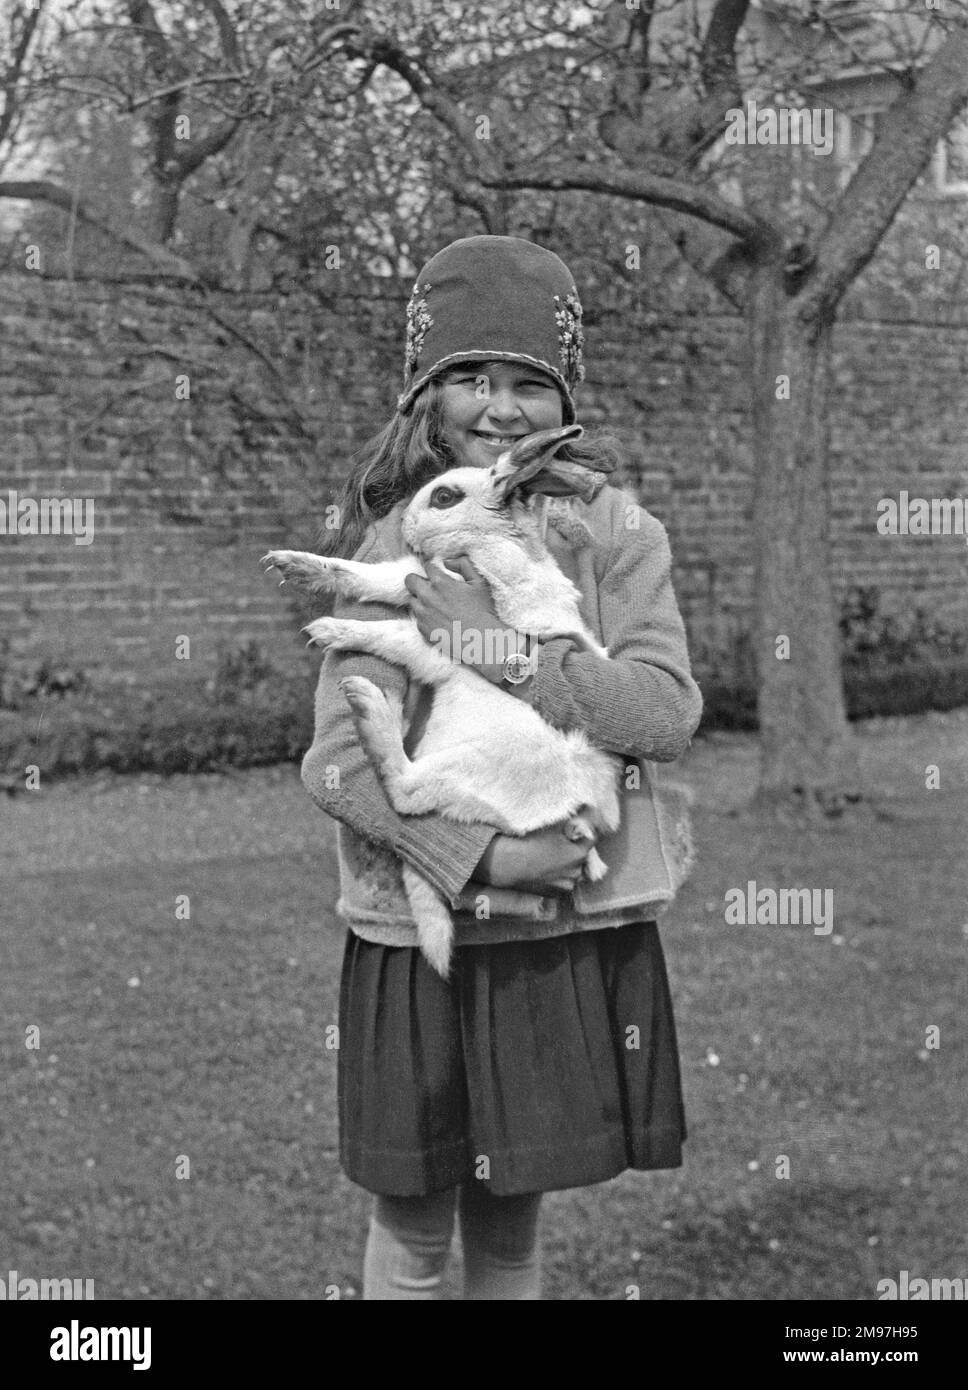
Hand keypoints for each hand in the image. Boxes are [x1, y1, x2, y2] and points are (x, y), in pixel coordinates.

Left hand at [404, 555, 512, 682]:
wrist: (482, 641)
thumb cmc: (484, 611)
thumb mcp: (480, 582)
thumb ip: (463, 564)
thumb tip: (447, 562)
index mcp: (441, 583)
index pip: (427, 566)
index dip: (434, 568)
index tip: (439, 573)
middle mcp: (428, 597)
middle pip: (410, 580)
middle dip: (418, 580)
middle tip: (430, 586)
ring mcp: (423, 614)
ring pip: (412, 600)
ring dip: (420, 599)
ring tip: (436, 605)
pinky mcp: (422, 629)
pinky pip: (417, 617)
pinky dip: (424, 616)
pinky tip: (439, 619)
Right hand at [473, 818, 599, 892]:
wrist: (508, 864)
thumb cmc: (531, 841)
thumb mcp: (555, 825)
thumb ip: (576, 819)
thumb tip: (591, 809)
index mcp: (579, 854)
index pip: (593, 837)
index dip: (587, 829)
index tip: (581, 824)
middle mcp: (576, 873)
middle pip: (582, 857)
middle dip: (576, 849)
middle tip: (562, 841)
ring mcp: (565, 886)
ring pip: (572, 872)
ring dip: (568, 865)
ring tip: (551, 856)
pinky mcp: (554, 895)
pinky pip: (561, 883)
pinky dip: (558, 877)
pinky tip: (546, 869)